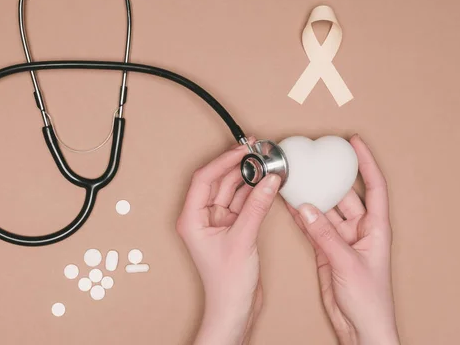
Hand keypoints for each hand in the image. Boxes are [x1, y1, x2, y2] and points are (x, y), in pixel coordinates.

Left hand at [176, 139, 280, 344]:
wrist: (234, 309)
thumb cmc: (227, 284)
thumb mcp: (242, 239)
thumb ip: (256, 207)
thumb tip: (268, 181)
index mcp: (192, 218)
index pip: (204, 179)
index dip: (223, 161)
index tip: (241, 149)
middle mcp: (202, 217)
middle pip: (219, 181)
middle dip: (237, 166)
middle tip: (256, 152)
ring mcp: (217, 222)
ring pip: (232, 191)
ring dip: (248, 178)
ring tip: (264, 164)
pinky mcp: (232, 228)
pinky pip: (242, 203)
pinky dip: (254, 193)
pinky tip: (265, 184)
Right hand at [286, 135, 399, 344]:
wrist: (360, 326)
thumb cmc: (369, 299)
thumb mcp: (348, 262)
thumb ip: (325, 235)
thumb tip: (307, 209)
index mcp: (375, 228)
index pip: (373, 187)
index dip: (366, 163)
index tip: (354, 143)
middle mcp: (359, 229)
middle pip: (343, 195)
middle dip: (330, 178)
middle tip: (313, 161)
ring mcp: (341, 239)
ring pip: (324, 210)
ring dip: (311, 197)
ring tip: (296, 179)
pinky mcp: (326, 250)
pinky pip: (312, 227)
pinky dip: (301, 216)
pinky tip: (290, 204)